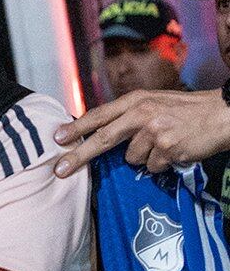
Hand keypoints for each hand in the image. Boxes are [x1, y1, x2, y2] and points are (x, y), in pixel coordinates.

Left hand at [54, 88, 229, 177]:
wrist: (221, 114)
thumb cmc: (185, 110)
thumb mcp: (154, 103)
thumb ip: (128, 115)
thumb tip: (100, 134)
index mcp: (135, 100)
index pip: (99, 115)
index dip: (76, 128)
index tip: (57, 138)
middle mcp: (142, 114)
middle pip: (102, 139)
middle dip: (78, 157)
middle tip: (60, 170)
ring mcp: (155, 131)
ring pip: (132, 158)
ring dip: (144, 157)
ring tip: (164, 144)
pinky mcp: (168, 149)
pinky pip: (152, 167)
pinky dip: (161, 164)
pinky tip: (175, 151)